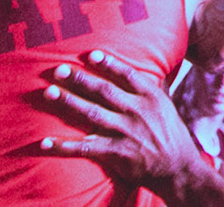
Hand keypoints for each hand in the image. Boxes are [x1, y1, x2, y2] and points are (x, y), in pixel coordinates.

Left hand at [37, 50, 208, 195]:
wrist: (178, 168)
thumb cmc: (170, 134)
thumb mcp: (166, 105)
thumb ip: (153, 87)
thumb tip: (150, 65)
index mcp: (150, 97)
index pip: (127, 74)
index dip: (108, 63)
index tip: (90, 55)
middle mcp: (137, 111)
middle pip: (104, 90)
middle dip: (80, 79)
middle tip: (59, 70)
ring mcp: (125, 132)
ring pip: (91, 113)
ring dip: (68, 102)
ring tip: (49, 92)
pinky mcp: (115, 154)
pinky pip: (85, 148)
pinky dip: (63, 146)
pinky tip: (45, 142)